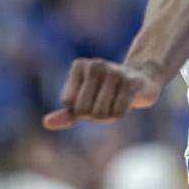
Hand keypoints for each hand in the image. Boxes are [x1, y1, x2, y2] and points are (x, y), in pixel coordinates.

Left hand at [42, 58, 161, 129]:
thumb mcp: (84, 102)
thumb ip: (66, 113)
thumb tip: (46, 123)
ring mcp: (114, 71)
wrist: (142, 79)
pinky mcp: (131, 81)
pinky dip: (121, 113)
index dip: (81, 110)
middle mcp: (95, 64)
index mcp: (79, 65)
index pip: (70, 104)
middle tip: (107, 100)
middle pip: (83, 111)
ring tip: (117, 99)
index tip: (93, 98)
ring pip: (100, 114)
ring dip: (109, 115)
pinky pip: (117, 113)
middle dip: (95, 114)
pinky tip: (128, 99)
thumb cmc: (107, 94)